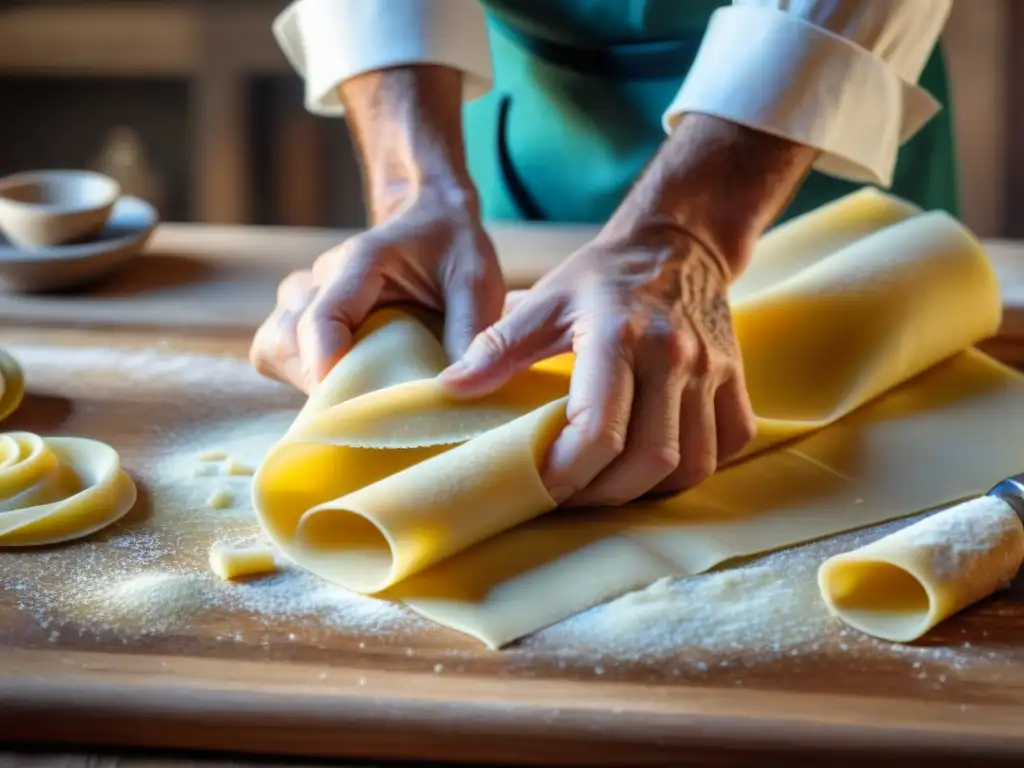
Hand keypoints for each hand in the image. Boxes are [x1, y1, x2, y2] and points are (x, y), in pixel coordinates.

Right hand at [250, 188, 504, 392]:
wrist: (431, 215)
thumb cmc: (454, 247)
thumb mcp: (477, 281)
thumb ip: (471, 331)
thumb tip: (457, 389)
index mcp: (363, 261)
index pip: (322, 317)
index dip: (328, 367)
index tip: (353, 409)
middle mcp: (321, 275)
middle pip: (290, 341)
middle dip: (325, 385)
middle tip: (372, 411)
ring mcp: (303, 293)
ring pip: (275, 347)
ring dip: (308, 381)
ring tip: (357, 397)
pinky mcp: (299, 313)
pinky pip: (276, 352)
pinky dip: (298, 375)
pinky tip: (340, 383)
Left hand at [439, 224, 755, 506]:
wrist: (679, 244)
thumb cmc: (602, 276)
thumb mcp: (544, 300)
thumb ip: (496, 345)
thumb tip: (448, 389)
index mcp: (618, 336)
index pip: (599, 430)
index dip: (566, 473)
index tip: (538, 486)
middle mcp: (672, 356)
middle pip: (649, 460)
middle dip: (603, 494)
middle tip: (568, 496)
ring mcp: (711, 369)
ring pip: (692, 463)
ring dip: (649, 489)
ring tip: (610, 486)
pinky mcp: (735, 378)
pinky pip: (727, 445)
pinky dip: (694, 468)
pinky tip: (658, 465)